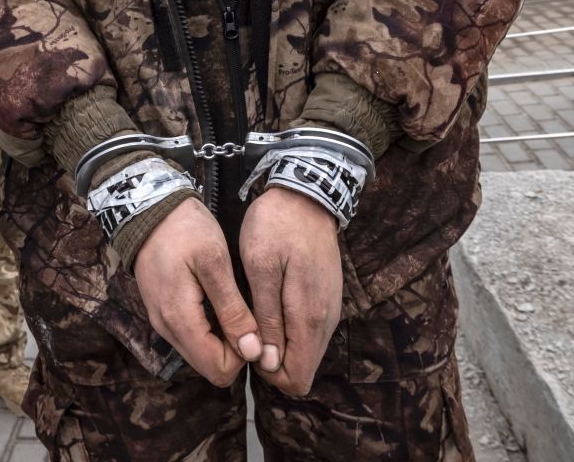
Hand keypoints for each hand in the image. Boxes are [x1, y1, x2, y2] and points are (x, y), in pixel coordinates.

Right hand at [133, 198, 262, 386]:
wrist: (150, 207)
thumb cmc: (185, 229)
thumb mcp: (215, 263)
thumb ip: (233, 310)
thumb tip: (252, 351)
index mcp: (179, 318)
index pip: (218, 370)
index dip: (244, 355)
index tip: (253, 324)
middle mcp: (166, 328)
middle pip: (209, 366)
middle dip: (234, 350)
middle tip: (246, 313)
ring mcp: (161, 320)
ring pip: (200, 352)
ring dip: (222, 339)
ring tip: (233, 304)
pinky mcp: (161, 311)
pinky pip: (190, 336)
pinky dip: (209, 328)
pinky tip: (218, 300)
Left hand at [240, 187, 342, 396]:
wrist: (305, 195)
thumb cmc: (275, 227)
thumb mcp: (261, 268)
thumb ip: (268, 317)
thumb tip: (269, 361)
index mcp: (308, 317)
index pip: (296, 378)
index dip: (267, 373)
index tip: (245, 347)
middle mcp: (326, 321)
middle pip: (302, 368)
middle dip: (271, 361)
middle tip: (244, 328)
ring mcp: (329, 309)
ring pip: (305, 350)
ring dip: (279, 345)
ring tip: (252, 314)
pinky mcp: (326, 298)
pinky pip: (308, 330)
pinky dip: (288, 329)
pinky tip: (267, 304)